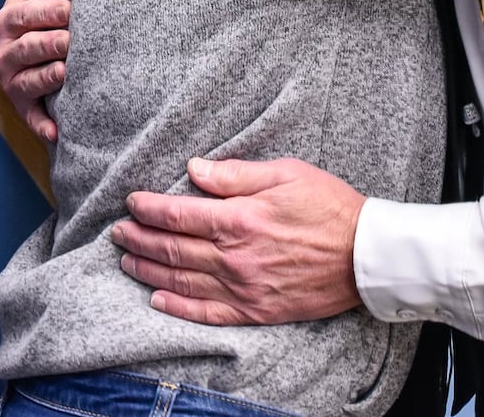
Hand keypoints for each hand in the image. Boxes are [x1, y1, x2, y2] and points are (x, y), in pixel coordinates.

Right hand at [0, 0, 70, 142]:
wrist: (35, 51)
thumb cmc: (39, 15)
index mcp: (8, 20)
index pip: (26, 15)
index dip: (48, 11)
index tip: (72, 8)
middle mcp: (5, 52)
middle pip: (29, 48)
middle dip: (52, 43)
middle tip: (74, 40)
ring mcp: (13, 81)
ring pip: (31, 80)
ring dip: (49, 77)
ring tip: (68, 72)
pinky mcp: (23, 106)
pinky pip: (32, 117)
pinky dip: (43, 125)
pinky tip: (57, 131)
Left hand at [110, 157, 365, 326]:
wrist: (365, 254)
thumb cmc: (329, 206)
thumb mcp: (285, 173)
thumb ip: (235, 174)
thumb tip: (194, 168)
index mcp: (239, 219)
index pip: (178, 215)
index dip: (149, 209)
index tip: (131, 203)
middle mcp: (234, 257)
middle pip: (172, 249)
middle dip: (138, 240)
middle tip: (118, 232)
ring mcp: (243, 288)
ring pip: (182, 281)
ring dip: (148, 271)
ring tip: (127, 262)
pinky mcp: (255, 311)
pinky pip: (207, 314)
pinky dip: (178, 308)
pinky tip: (158, 300)